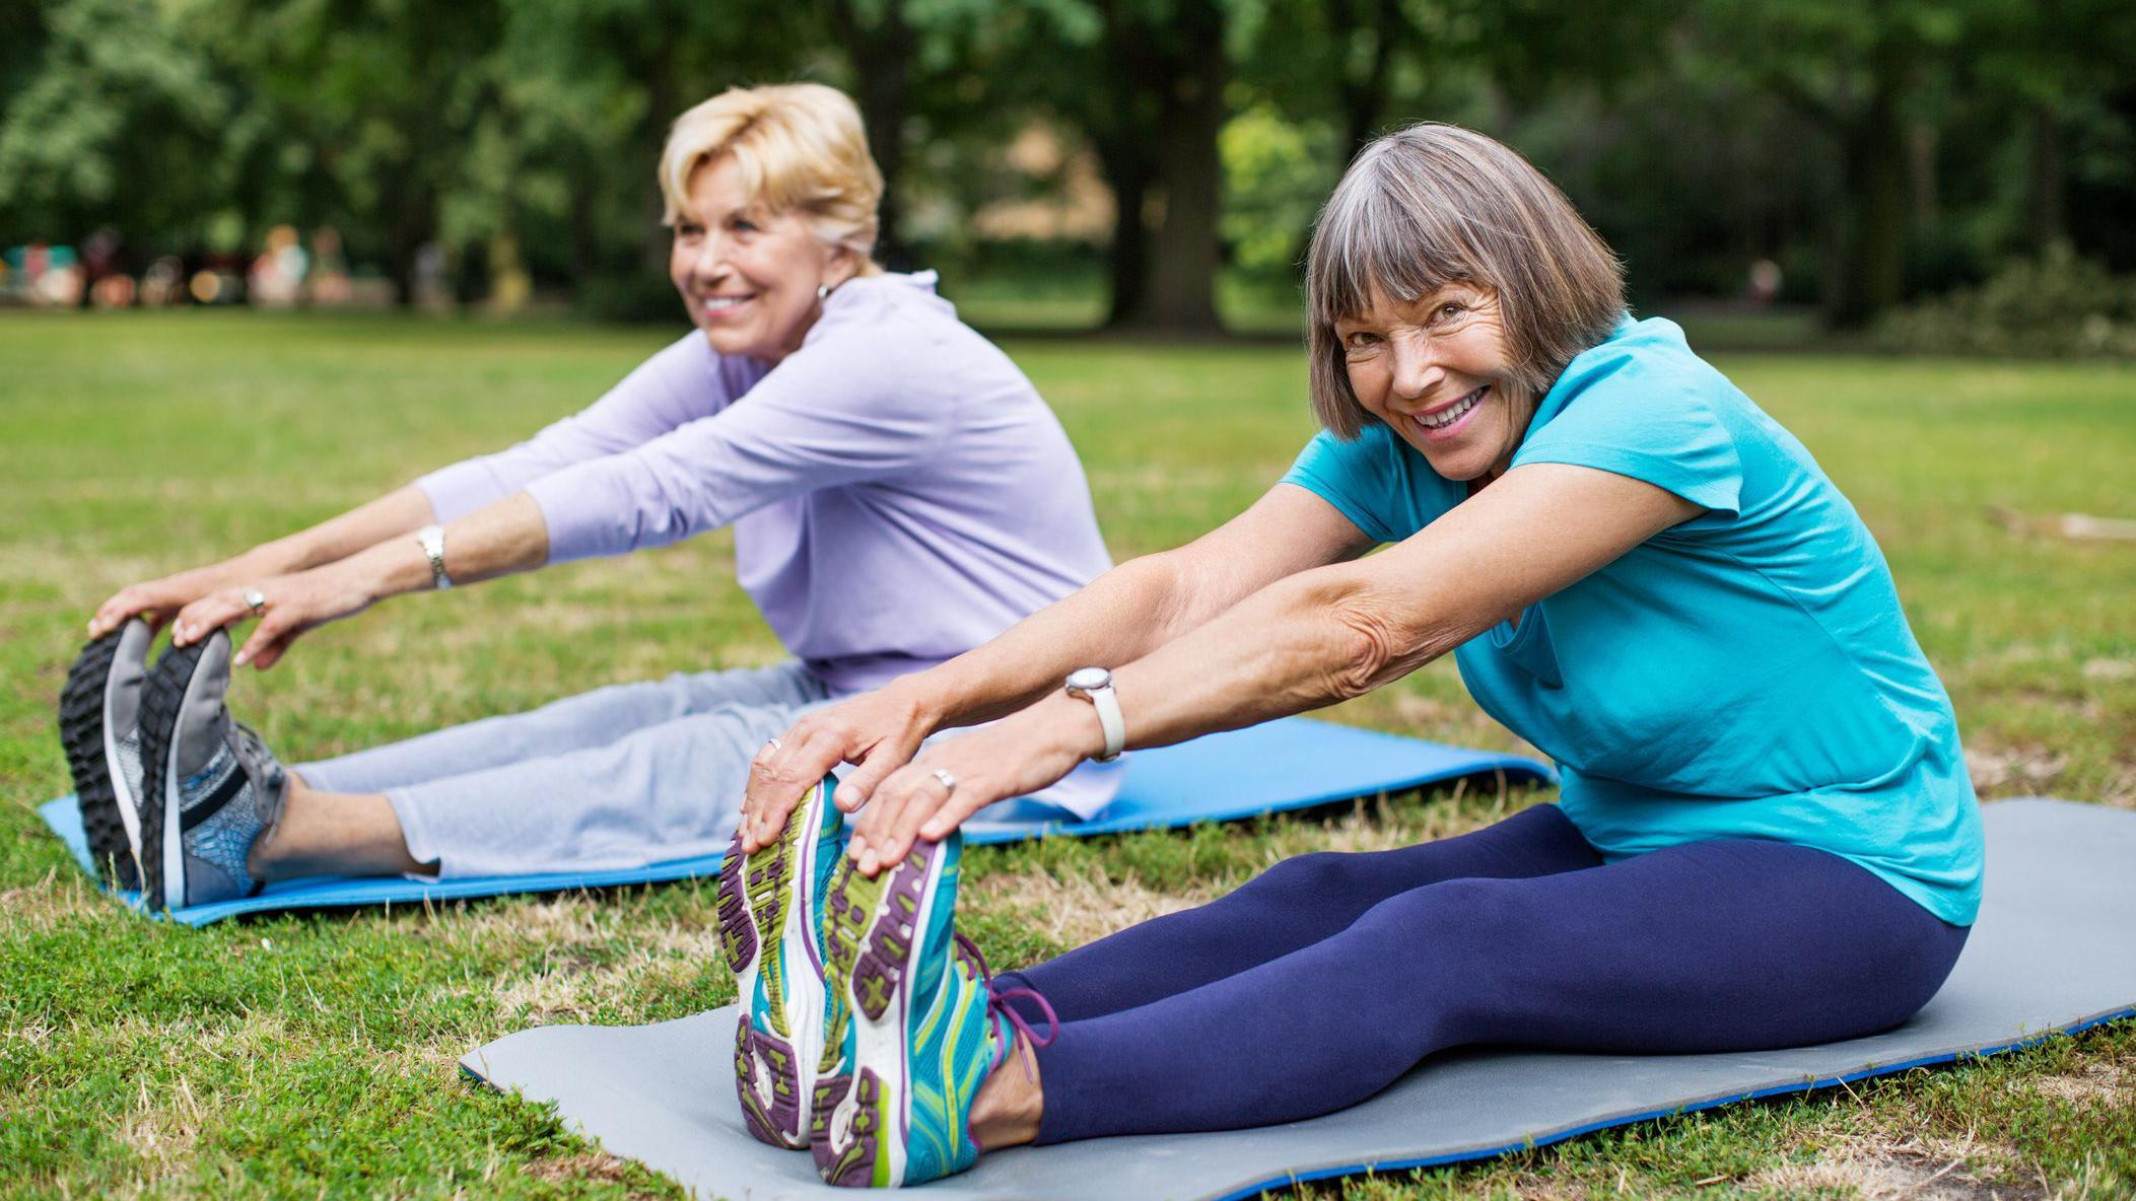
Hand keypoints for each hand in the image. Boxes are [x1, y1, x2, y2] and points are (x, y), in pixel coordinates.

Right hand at [89, 550, 287, 638]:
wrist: (263, 568)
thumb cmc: (252, 587)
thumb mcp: (246, 610)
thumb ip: (241, 634)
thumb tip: (250, 666)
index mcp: (184, 589)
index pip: (141, 597)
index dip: (119, 611)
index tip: (102, 627)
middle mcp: (177, 588)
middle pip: (133, 597)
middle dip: (111, 613)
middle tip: (92, 632)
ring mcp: (179, 592)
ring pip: (142, 603)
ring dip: (121, 616)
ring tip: (101, 636)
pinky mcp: (186, 598)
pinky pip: (157, 610)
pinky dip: (143, 622)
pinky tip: (135, 641)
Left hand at [166, 562, 376, 668]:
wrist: (359, 578)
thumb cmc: (329, 598)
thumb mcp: (297, 624)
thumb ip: (274, 644)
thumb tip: (254, 666)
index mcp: (260, 591)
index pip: (218, 599)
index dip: (196, 614)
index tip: (177, 634)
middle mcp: (263, 590)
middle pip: (217, 600)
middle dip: (192, 618)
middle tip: (172, 639)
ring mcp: (278, 597)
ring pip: (234, 606)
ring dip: (209, 623)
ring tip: (188, 641)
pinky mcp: (296, 608)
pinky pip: (269, 627)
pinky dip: (253, 643)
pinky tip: (240, 660)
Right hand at [739, 685, 938, 853]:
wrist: (902, 701)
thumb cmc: (900, 734)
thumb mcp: (893, 760)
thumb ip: (867, 783)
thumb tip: (841, 806)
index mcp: (830, 737)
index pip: (792, 778)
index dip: (775, 811)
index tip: (764, 839)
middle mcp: (808, 728)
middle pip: (772, 774)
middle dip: (759, 811)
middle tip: (750, 845)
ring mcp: (800, 727)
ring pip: (765, 764)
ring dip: (753, 799)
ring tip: (746, 832)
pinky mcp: (799, 730)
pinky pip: (769, 756)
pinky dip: (758, 783)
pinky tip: (751, 806)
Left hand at [846, 696, 1098, 876]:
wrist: (1054, 729)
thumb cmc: (1013, 758)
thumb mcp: (969, 775)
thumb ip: (945, 798)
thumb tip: (923, 834)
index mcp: (933, 761)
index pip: (889, 791)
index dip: (869, 823)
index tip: (855, 854)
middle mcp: (942, 762)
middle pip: (897, 795)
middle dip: (876, 832)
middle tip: (862, 866)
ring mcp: (967, 769)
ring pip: (924, 798)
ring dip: (901, 830)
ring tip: (886, 860)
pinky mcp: (994, 777)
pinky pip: (965, 797)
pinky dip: (946, 817)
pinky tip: (932, 836)